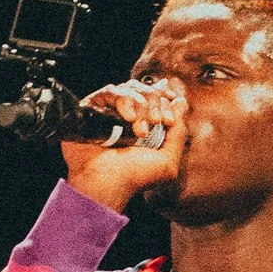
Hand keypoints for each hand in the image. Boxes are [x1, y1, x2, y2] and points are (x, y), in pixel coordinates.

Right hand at [60, 73, 190, 211]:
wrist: (104, 182)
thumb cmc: (134, 176)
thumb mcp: (167, 160)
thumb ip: (179, 133)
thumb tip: (181, 102)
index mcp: (144, 125)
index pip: (158, 98)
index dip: (166, 102)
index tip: (168, 120)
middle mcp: (126, 116)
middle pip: (145, 90)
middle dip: (155, 104)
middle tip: (155, 123)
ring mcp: (108, 111)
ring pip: (129, 88)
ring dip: (140, 105)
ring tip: (138, 129)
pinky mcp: (91, 108)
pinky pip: (109, 92)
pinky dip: (123, 101)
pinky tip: (127, 119)